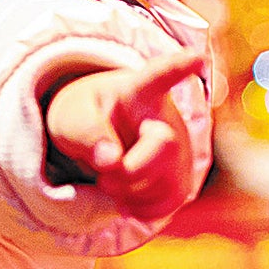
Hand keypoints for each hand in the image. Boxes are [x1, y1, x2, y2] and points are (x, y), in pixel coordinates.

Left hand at [43, 46, 203, 218]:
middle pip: (164, 146)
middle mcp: (167, 118)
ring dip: (131, 192)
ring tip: (111, 180)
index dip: (179, 67)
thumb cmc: (87, 118)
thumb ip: (87, 132)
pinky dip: (142, 210)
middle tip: (104, 172)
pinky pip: (170, 204)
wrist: (101, 136)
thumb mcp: (72, 118)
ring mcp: (179, 150)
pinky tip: (126, 198)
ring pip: (169, 183)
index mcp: (138, 90)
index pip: (160, 75)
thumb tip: (111, 160)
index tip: (196, 58)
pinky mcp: (181, 179)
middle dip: (130, 170)